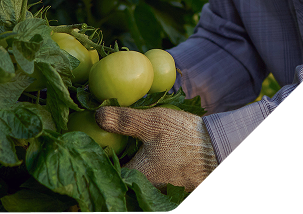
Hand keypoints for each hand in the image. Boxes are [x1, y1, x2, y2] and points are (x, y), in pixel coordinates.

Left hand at [95, 106, 218, 191]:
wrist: (216, 149)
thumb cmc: (184, 138)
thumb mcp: (152, 122)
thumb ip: (124, 120)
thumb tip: (96, 116)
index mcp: (136, 175)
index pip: (106, 170)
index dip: (94, 157)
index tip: (85, 141)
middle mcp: (144, 186)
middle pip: (118, 174)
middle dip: (108, 159)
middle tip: (98, 140)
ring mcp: (157, 187)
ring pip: (132, 174)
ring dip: (124, 160)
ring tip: (114, 141)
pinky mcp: (166, 182)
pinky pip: (145, 174)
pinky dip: (138, 162)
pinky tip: (137, 146)